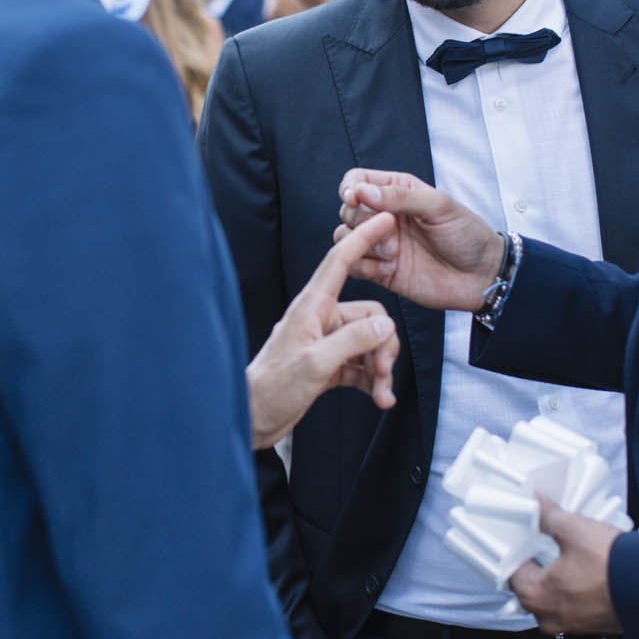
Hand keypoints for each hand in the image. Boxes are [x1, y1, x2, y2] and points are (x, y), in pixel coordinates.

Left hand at [248, 213, 400, 449]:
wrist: (253, 419)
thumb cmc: (272, 389)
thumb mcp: (315, 364)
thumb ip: (353, 341)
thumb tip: (385, 325)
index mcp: (311, 307)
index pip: (340, 262)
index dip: (363, 238)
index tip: (384, 219)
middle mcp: (319, 319)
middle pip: (370, 316)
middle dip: (384, 345)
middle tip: (383, 373)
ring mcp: (325, 342)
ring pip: (369, 342)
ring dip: (380, 368)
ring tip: (382, 394)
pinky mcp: (329, 364)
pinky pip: (362, 364)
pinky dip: (373, 380)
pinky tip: (379, 398)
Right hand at [333, 169, 502, 311]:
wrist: (481, 276)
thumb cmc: (467, 235)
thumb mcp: (439, 206)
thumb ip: (401, 196)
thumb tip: (362, 191)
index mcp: (398, 192)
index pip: (357, 180)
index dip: (350, 188)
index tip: (355, 199)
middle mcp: (385, 216)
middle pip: (348, 210)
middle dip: (362, 220)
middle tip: (390, 230)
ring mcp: (381, 244)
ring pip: (344, 237)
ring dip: (363, 244)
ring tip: (393, 253)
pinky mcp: (380, 270)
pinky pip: (354, 265)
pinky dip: (365, 266)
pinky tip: (389, 269)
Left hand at [507, 494, 622, 635]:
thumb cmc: (611, 567)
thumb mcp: (573, 529)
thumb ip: (549, 517)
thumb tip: (538, 505)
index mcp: (534, 596)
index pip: (511, 570)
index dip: (517, 548)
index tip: (523, 537)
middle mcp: (549, 617)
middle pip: (532, 585)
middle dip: (538, 562)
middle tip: (547, 542)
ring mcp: (572, 624)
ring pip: (555, 596)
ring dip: (559, 576)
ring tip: (571, 553)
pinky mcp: (593, 625)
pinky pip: (576, 603)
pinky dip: (577, 588)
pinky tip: (589, 569)